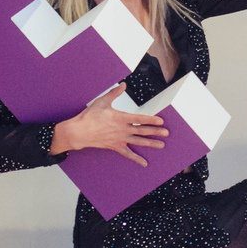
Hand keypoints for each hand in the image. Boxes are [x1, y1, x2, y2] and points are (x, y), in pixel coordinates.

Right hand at [50, 83, 167, 166]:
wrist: (79, 131)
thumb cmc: (90, 116)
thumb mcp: (102, 101)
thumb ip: (114, 93)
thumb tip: (123, 84)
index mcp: (120, 117)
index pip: (140, 118)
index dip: (151, 120)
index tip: (161, 121)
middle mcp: (122, 129)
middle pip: (142, 130)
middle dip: (155, 132)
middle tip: (166, 133)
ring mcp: (120, 139)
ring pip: (138, 141)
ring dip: (151, 143)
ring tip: (161, 145)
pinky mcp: (115, 146)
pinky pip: (128, 154)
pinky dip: (136, 158)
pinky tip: (144, 163)